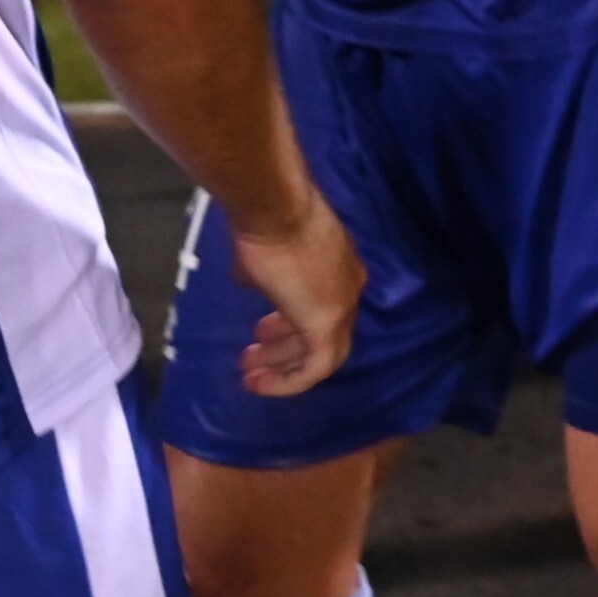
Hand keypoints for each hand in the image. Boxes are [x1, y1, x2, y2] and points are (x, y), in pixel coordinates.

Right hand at [219, 196, 365, 400]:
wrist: (277, 211)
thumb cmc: (268, 225)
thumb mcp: (266, 255)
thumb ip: (266, 277)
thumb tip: (254, 284)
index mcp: (339, 266)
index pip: (320, 304)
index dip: (290, 323)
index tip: (262, 331)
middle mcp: (348, 287)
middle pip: (321, 330)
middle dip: (284, 347)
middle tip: (252, 354)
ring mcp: (343, 307)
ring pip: (321, 352)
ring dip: (283, 366)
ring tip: (249, 373)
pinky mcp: (328, 325)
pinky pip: (315, 367)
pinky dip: (289, 381)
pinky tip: (260, 384)